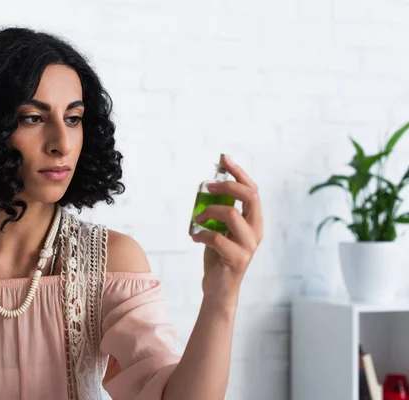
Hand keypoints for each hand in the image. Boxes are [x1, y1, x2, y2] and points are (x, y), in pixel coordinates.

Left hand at [191, 155, 262, 306]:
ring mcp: (249, 245)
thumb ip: (221, 210)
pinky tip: (195, 238)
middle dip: (227, 186)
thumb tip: (210, 186)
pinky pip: (217, 237)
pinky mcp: (237, 258)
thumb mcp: (221, 228)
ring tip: (196, 219)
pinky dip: (202, 234)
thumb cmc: (219, 255)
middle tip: (208, 187)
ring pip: (231, 214)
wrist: (219, 288)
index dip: (239, 172)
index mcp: (254, 221)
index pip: (252, 190)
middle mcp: (256, 231)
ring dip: (208, 212)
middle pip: (249, 196)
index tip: (224, 159)